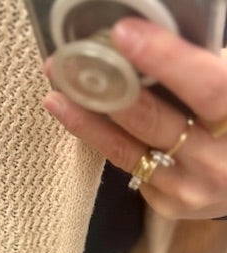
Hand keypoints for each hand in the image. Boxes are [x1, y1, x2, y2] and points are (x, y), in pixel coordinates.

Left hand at [43, 18, 226, 220]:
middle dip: (108, 89)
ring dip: (87, 121)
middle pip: (155, 121)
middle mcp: (218, 160)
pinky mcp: (168, 203)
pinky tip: (82, 119)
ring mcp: (190, 188)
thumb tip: (148, 33)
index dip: (166, 59)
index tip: (123, 33)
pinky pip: (129, 165)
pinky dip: (104, 139)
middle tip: (70, 63)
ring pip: (128, 150)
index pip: (207, 86)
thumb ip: (207, 69)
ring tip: (56, 96)